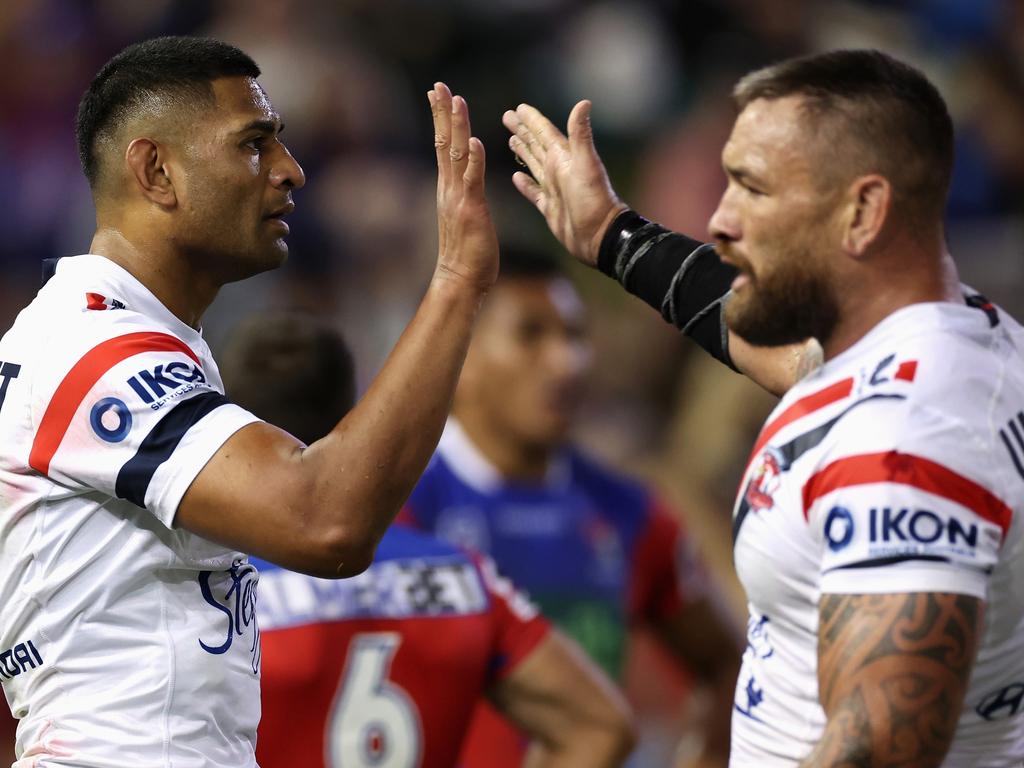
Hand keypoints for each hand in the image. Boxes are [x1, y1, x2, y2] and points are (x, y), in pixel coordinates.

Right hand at [429, 82, 498, 290]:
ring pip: (457, 155)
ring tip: (456, 100)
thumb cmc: (467, 252)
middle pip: (444, 142)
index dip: (441, 118)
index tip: (438, 93)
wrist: (460, 280)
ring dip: (458, 126)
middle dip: (442, 112)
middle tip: (439, 85)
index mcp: (449, 188)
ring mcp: (459, 198)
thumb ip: (463, 194)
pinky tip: (475, 140)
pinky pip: (473, 180)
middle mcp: (449, 188)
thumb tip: (464, 180)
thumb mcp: (464, 215)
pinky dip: (474, 159)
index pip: (443, 145)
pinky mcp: (472, 210)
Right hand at [503, 100, 626, 266]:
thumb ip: (581, 135)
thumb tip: (584, 103)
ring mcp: (553, 188)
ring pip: (533, 164)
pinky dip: (524, 184)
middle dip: (522, 130)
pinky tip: (516, 177)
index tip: (518, 107)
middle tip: (508, 116)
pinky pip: (533, 192)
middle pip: (536, 144)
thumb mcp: (586, 164)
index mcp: (564, 157)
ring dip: (522, 151)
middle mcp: (558, 169)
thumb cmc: (593, 201)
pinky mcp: (549, 207)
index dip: (531, 119)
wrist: (599, 235)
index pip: (544, 132)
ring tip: (511, 139)